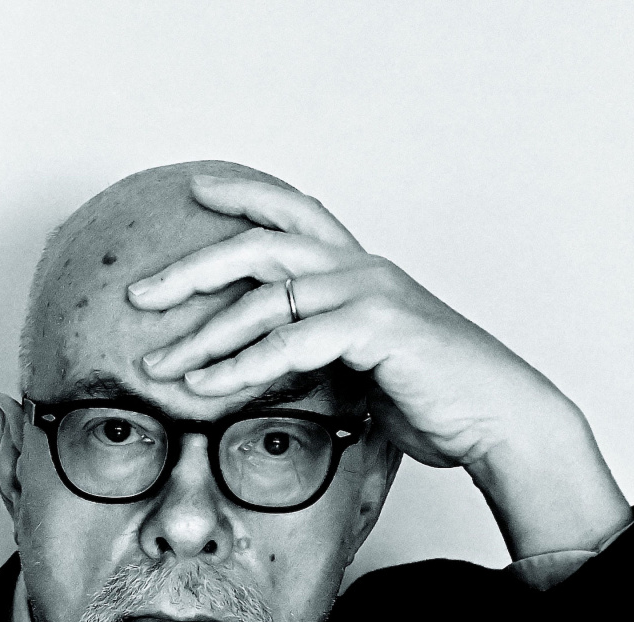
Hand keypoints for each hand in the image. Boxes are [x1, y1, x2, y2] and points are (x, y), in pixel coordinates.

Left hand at [129, 175, 630, 557]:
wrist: (494, 419)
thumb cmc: (429, 400)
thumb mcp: (358, 370)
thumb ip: (314, 355)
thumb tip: (260, 369)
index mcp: (357, 271)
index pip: (294, 215)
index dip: (245, 197)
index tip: (195, 191)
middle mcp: (360, 269)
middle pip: (260, 247)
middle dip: (192, 270)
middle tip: (139, 296)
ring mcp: (369, 292)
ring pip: (266, 298)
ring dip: (203, 335)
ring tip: (158, 367)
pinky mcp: (376, 327)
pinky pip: (290, 342)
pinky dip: (241, 367)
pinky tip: (205, 387)